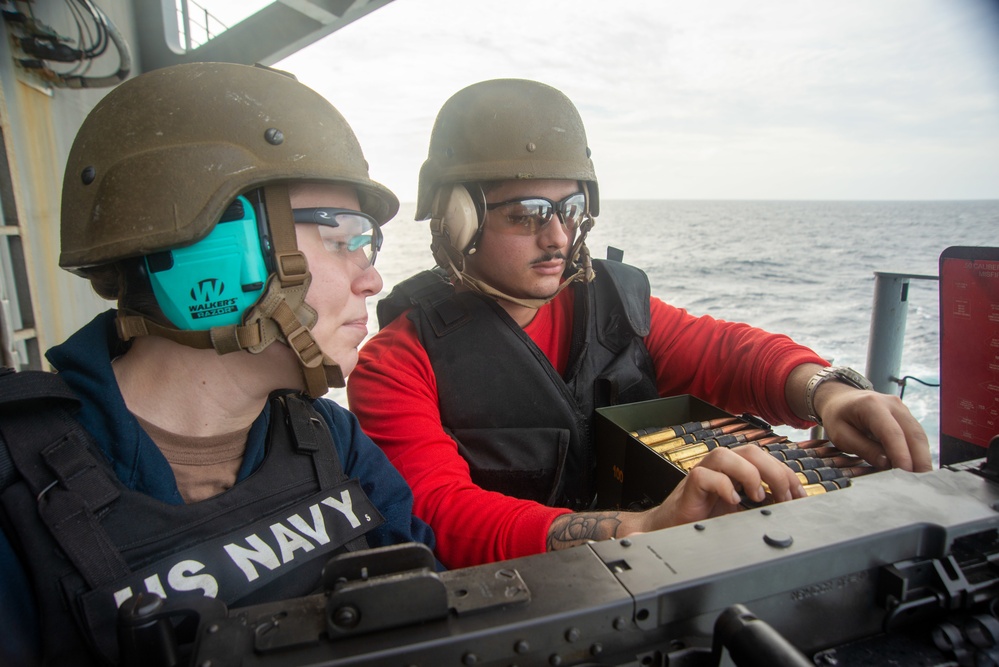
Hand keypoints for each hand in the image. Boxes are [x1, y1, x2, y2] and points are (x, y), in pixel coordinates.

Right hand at [638, 445, 806, 530]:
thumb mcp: (743, 511)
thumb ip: (762, 504)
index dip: (787, 474)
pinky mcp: (690, 484)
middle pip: (751, 451)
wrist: (674, 528)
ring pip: (726, 455)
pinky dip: (723, 486)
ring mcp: (705, 471)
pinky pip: (705, 475)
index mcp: (737, 468)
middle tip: (785, 498)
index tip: (800, 496)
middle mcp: (722, 465)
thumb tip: (790, 505)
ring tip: (758, 497)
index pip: (767, 459)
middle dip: (775, 472)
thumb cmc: (707, 518)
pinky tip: (733, 501)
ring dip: (749, 474)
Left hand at [815, 383, 931, 471]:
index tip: (906, 472)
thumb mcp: (840, 435)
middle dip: (920, 459)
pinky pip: (916, 436)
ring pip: (919, 436)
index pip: (891, 432)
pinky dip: (918, 452)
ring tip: (921, 479)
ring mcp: (902, 409)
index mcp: (871, 405)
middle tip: (921, 483)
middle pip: (913, 434)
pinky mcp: (906, 417)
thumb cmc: (838, 417)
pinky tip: (917, 469)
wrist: (841, 399)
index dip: (901, 453)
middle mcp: (892, 404)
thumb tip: (887, 464)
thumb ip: (864, 449)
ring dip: (922, 458)